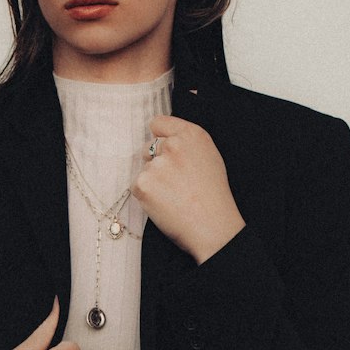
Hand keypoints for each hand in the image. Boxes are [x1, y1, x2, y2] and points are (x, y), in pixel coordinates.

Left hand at [134, 115, 244, 262]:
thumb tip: (162, 138)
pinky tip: (164, 204)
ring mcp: (156, 165)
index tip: (163, 151)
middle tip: (176, 183)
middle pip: (148, 147)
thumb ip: (186, 142)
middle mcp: (172, 145)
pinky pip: (136, 185)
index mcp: (191, 135)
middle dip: (156, 162)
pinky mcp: (143, 184)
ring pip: (143, 169)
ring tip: (173, 196)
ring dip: (152, 181)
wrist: (212, 227)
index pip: (158, 123)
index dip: (159, 137)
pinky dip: (146, 196)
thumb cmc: (213, 196)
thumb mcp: (209, 157)